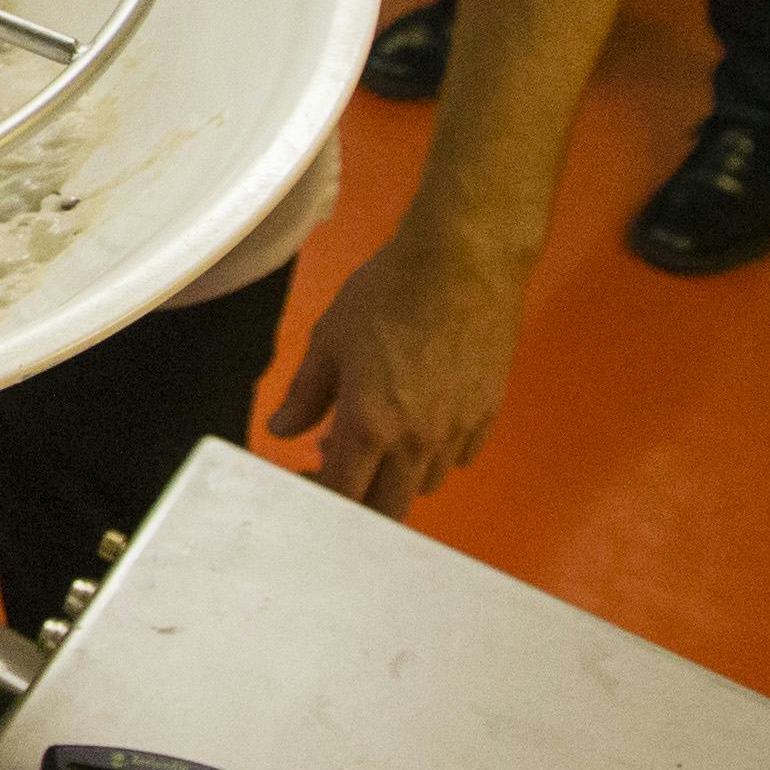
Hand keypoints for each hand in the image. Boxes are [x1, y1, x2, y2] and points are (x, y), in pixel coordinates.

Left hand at [260, 227, 528, 521]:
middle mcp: (418, 440)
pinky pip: (459, 458)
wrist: (464, 261)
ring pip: (424, 485)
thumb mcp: (329, 339)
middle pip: (387, 507)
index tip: (306, 479)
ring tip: (377, 440)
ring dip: (396, 476)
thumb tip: (282, 429)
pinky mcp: (487, 415)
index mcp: (370, 424)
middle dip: (358, 499)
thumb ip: (305, 394)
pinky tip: (419, 424)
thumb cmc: (391, 291)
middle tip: (338, 469)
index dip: (318, 495)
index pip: (342, 494)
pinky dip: (434, 455)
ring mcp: (458, 431)